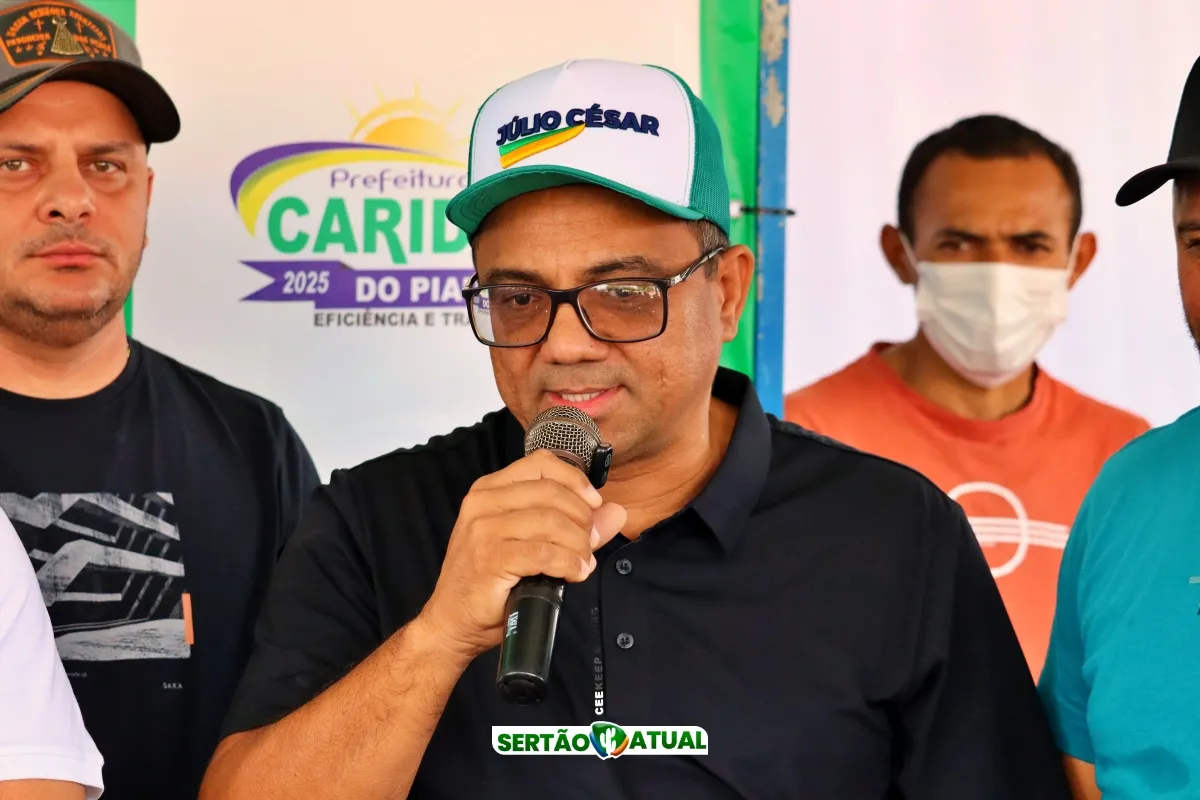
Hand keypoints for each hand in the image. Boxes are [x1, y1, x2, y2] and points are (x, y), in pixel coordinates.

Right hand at [419, 449, 626, 659]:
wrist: (452, 621)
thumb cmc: (492, 582)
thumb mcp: (532, 545)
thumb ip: (574, 526)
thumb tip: (616, 512)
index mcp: (490, 489)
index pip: (540, 463)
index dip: (575, 480)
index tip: (594, 503)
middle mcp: (483, 502)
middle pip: (551, 492)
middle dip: (582, 518)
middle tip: (590, 543)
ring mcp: (483, 530)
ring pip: (551, 521)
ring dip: (578, 544)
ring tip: (584, 562)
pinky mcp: (490, 559)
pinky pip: (543, 553)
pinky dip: (568, 563)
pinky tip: (575, 573)